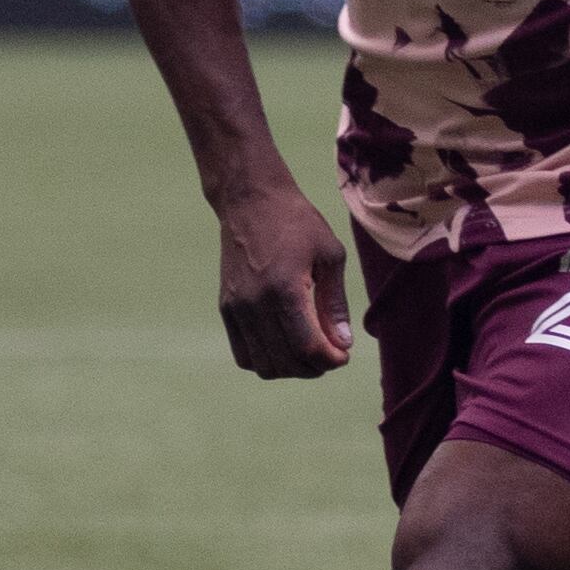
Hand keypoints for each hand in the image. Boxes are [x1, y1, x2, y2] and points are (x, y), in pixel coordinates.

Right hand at [216, 183, 352, 379]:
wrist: (251, 200)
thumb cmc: (297, 223)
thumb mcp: (330, 255)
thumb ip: (335, 303)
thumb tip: (342, 344)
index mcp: (285, 288)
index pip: (308, 347)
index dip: (330, 360)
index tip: (343, 355)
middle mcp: (256, 303)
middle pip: (287, 362)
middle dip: (315, 368)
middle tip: (330, 354)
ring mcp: (237, 308)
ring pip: (263, 365)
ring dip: (290, 369)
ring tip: (308, 353)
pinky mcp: (226, 308)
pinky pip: (243, 355)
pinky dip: (266, 361)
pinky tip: (283, 347)